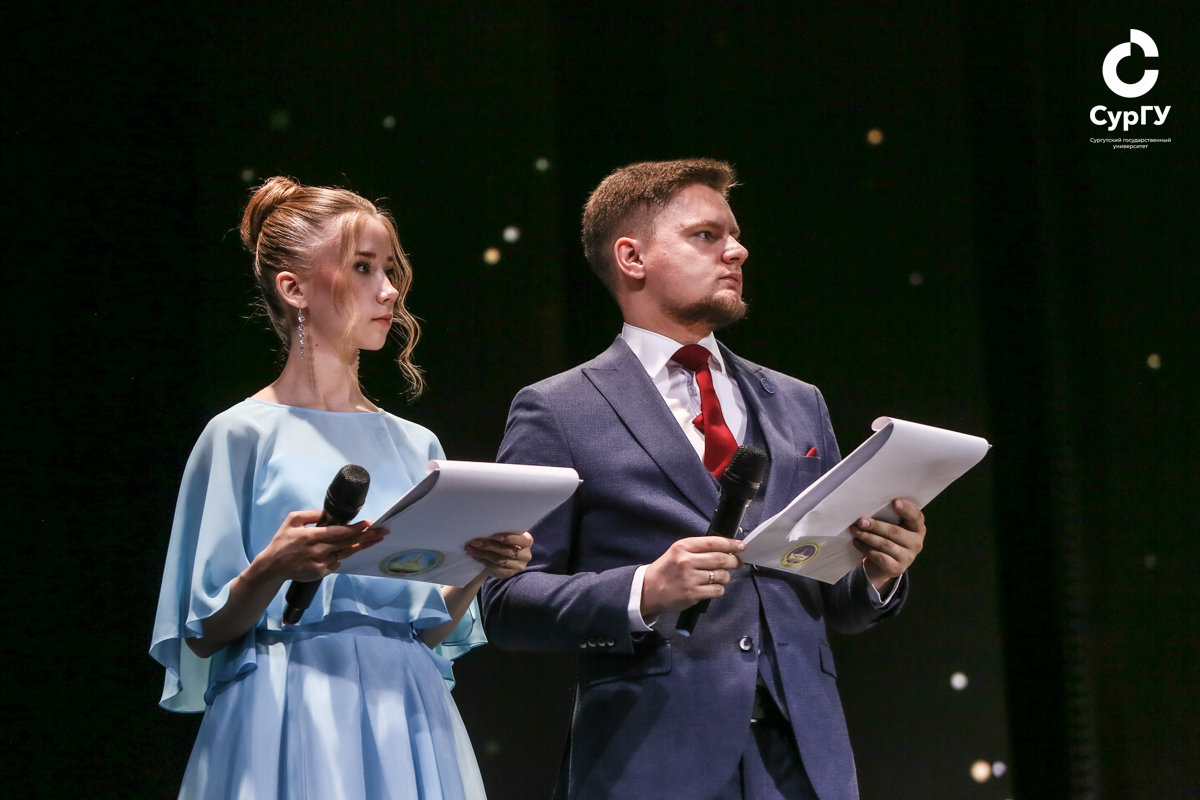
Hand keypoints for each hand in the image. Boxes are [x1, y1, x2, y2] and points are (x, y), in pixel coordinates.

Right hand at [257, 509, 387, 582]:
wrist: (273, 567)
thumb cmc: (282, 541)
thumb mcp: (292, 520)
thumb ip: (311, 515)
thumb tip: (329, 513)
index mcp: (312, 536)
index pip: (339, 532)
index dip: (356, 528)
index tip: (370, 523)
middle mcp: (318, 551)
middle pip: (348, 543)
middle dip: (368, 537)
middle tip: (383, 531)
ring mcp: (320, 564)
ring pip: (346, 553)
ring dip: (362, 546)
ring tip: (377, 540)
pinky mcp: (321, 573)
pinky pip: (337, 563)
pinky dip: (342, 555)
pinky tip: (348, 549)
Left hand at [466, 532, 533, 578]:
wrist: (501, 556)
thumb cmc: (503, 541)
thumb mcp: (506, 535)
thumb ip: (501, 533)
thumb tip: (485, 527)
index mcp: (527, 541)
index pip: (521, 540)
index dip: (509, 538)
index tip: (494, 535)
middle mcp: (526, 555)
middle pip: (506, 550)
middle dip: (488, 545)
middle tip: (474, 542)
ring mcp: (518, 566)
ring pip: (499, 559)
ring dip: (482, 553)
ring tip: (470, 549)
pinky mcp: (509, 574)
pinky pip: (495, 568)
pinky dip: (483, 561)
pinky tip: (475, 556)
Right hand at [640, 536, 744, 619]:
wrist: (648, 589)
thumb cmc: (667, 569)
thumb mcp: (678, 552)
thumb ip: (698, 549)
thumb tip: (726, 549)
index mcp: (683, 547)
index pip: (713, 542)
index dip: (731, 544)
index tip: (741, 546)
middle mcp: (686, 561)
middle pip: (721, 559)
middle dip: (734, 561)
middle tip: (737, 563)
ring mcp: (690, 579)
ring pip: (721, 575)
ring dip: (726, 576)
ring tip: (722, 576)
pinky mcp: (692, 594)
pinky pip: (717, 590)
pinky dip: (720, 589)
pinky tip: (715, 587)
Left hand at [850, 499, 925, 592]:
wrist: (883, 565)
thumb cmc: (887, 537)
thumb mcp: (892, 526)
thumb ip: (888, 516)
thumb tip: (869, 506)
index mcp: (918, 528)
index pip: (916, 517)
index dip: (906, 509)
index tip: (894, 502)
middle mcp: (916, 543)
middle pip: (895, 532)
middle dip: (876, 525)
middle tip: (860, 521)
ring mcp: (908, 557)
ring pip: (885, 544)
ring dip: (867, 536)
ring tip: (855, 530)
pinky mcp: (896, 568)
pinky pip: (879, 557)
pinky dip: (865, 548)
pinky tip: (856, 542)